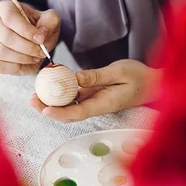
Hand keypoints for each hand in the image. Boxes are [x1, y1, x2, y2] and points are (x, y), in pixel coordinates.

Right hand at [0, 1, 59, 74]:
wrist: (38, 42)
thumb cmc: (42, 27)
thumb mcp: (51, 20)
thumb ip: (49, 22)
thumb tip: (41, 34)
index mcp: (6, 8)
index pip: (9, 17)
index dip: (26, 30)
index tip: (40, 39)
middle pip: (5, 37)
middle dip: (27, 47)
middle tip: (41, 51)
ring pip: (1, 52)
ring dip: (23, 57)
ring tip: (36, 56)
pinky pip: (0, 65)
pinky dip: (17, 66)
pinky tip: (27, 61)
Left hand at [30, 60, 160, 122]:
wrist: (153, 83)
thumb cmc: (140, 77)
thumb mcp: (120, 71)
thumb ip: (97, 76)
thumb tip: (74, 78)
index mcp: (104, 103)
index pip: (78, 112)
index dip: (59, 112)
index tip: (44, 109)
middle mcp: (97, 106)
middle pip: (69, 113)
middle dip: (48, 109)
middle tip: (31, 99)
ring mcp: (95, 101)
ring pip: (69, 106)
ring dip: (52, 102)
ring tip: (35, 93)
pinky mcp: (95, 95)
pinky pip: (75, 97)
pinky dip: (61, 93)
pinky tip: (51, 84)